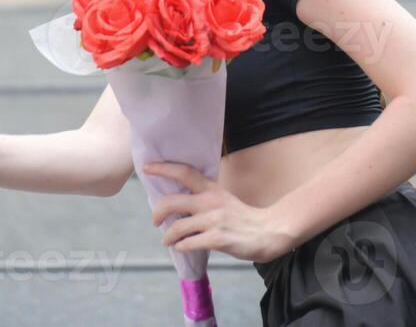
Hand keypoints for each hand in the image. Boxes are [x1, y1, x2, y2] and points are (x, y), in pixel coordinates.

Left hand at [145, 162, 295, 263]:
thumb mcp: (223, 199)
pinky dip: (180, 246)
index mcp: (212, 189)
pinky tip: (181, 247)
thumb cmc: (243, 218)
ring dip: (168, 236)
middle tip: (155, 221)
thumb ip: (203, 199)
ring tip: (167, 240)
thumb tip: (178, 206)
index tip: (147, 168)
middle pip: (173, 201)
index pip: (184, 172)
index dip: (163, 168)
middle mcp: (211, 201)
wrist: (269, 232)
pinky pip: (189, 243)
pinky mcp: (218, 239)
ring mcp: (214, 220)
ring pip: (178, 227)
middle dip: (158, 212)